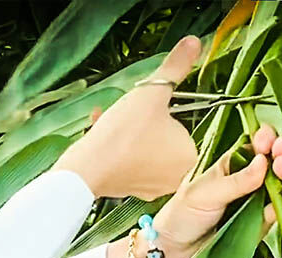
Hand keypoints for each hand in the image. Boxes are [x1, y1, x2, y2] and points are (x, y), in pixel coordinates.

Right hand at [53, 36, 200, 199]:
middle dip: (143, 121)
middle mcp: (178, 176)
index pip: (181, 124)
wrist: (87, 168)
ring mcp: (155, 186)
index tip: (145, 111)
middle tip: (127, 116)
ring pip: (144, 147)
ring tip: (112, 123)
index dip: (160, 113)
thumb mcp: (151, 92)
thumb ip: (175, 68)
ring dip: (128, 131)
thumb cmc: (122, 133)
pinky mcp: (134, 191)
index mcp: (190, 155)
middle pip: (163, 136)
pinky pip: (130, 161)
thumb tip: (193, 43)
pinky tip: (102, 132)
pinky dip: (118, 146)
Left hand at [152, 124, 281, 257]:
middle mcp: (248, 180)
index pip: (255, 145)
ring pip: (281, 184)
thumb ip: (236, 180)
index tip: (267, 141)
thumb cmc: (182, 215)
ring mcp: (256, 202)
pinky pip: (280, 212)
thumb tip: (263, 162)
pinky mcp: (262, 224)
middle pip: (273, 161)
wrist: (174, 252)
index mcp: (232, 165)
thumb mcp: (205, 192)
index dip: (266, 139)